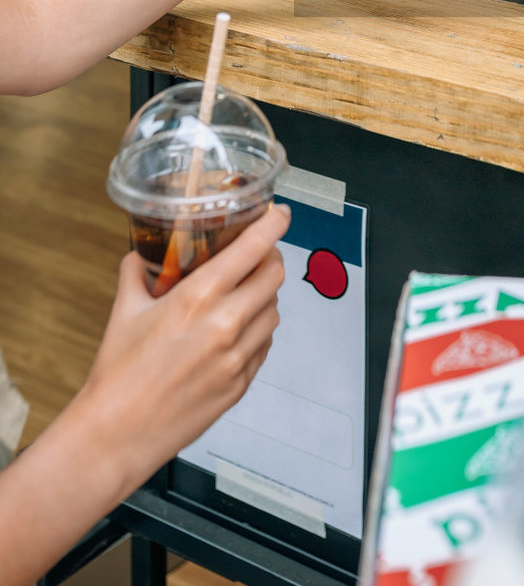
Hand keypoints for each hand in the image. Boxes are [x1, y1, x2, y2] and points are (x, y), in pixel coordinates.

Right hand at [76, 203, 289, 491]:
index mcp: (198, 298)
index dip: (274, 224)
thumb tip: (140, 255)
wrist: (117, 435)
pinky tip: (236, 332)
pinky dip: (257, 332)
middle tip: (256, 256)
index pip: (254, 247)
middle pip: (274, 275)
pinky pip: (264, 346)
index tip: (279, 214)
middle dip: (269, 259)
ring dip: (264, 297)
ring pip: (274, 311)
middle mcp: (226, 324)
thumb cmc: (118, 377)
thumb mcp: (124, 312)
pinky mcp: (241, 384)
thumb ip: (136, 274)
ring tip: (242, 296)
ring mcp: (237, 357)